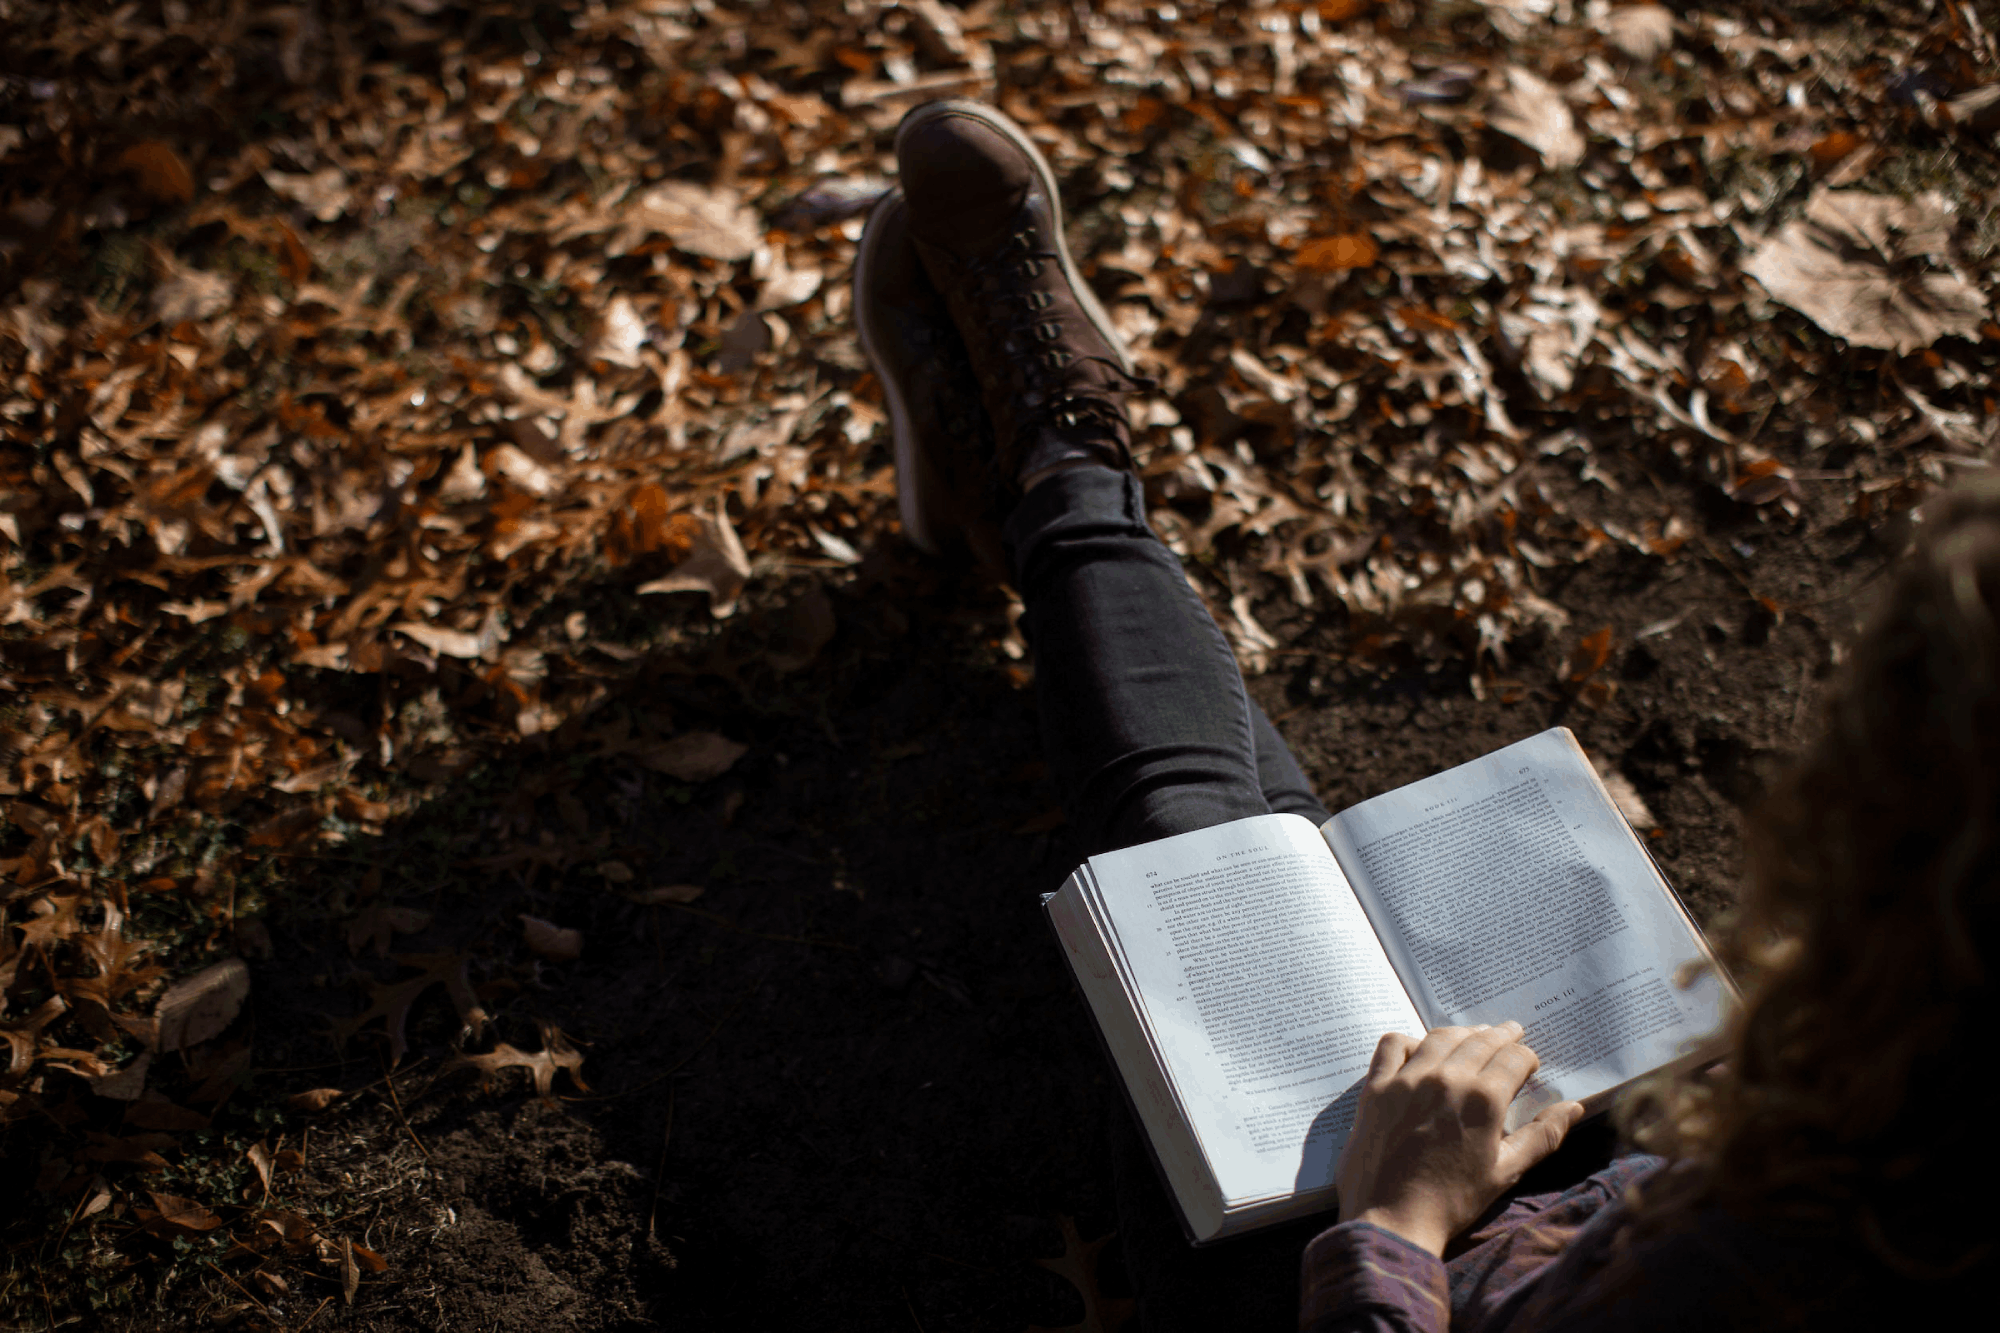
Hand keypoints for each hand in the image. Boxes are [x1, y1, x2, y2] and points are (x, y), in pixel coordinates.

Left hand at [1335, 1021, 1584, 1256]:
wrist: (1392, 1218)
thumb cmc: (1454, 1201)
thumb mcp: (1506, 1172)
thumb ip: (1542, 1136)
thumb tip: (1573, 1108)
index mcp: (1484, 1099)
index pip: (1515, 1058)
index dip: (1527, 1057)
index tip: (1529, 1062)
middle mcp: (1447, 1079)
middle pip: (1481, 1041)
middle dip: (1501, 1035)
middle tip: (1511, 1032)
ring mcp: (1408, 1079)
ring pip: (1441, 1037)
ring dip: (1463, 1032)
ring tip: (1474, 1035)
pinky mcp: (1376, 1086)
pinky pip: (1393, 1045)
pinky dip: (1410, 1040)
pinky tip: (1421, 1049)